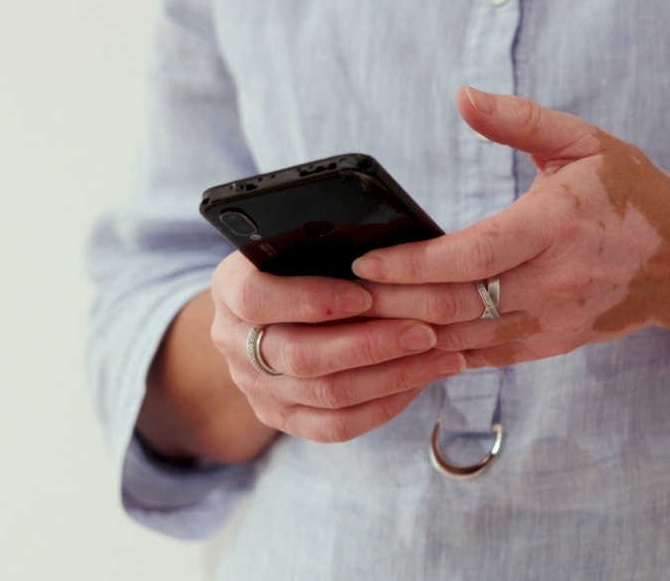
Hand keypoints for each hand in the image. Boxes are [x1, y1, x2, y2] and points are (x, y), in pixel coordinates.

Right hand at [209, 251, 466, 442]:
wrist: (273, 311)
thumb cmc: (300, 262)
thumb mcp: (302, 242)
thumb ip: (330, 245)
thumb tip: (384, 246)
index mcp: (231, 288)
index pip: (257, 298)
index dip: (312, 300)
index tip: (365, 295)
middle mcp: (233, 342)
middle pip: (300, 356)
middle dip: (370, 345)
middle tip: (424, 332)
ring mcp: (254, 386)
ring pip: (325, 395)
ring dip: (391, 376)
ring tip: (438, 356)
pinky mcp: (280, 417)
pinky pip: (334, 426)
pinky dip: (383, 406)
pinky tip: (418, 382)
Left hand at [352, 87, 669, 368]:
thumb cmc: (630, 191)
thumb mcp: (583, 140)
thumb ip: (519, 119)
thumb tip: (461, 95)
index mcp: (558, 225)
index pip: (475, 256)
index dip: (414, 264)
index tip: (365, 261)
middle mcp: (554, 281)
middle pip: (458, 305)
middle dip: (391, 305)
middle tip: (337, 297)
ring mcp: (553, 321)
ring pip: (464, 339)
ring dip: (405, 336)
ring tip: (351, 325)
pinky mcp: (550, 344)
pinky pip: (483, 358)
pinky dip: (437, 355)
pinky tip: (398, 348)